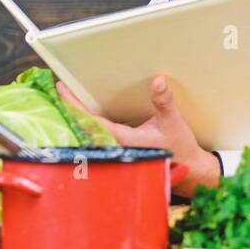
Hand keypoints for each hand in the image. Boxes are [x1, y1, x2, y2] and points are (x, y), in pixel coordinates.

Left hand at [56, 75, 219, 195]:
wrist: (188, 168)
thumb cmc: (180, 147)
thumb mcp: (173, 121)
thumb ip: (164, 101)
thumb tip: (158, 80)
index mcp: (125, 139)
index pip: (92, 121)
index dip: (75, 106)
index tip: (63, 90)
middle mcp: (117, 145)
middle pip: (86, 126)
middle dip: (72, 107)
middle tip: (61, 87)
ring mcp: (119, 148)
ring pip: (92, 131)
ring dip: (81, 114)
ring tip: (70, 96)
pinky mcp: (123, 147)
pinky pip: (101, 133)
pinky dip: (92, 120)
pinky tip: (89, 110)